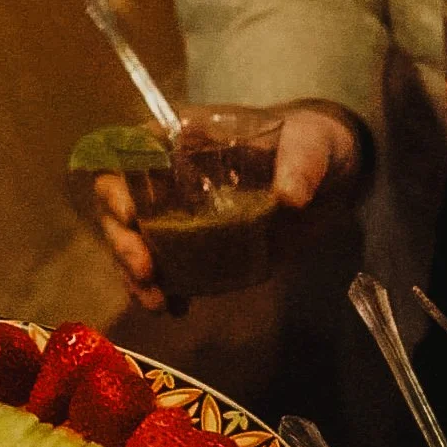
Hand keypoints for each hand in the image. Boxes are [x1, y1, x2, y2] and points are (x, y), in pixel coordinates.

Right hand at [94, 101, 362, 310]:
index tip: (129, 212)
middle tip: (145, 269)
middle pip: (119, 203)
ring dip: (135, 274)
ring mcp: (180, 213)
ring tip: (156, 302)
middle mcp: (171, 174)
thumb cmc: (312, 143)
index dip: (117, 180)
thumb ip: (301, 164)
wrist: (329, 176)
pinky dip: (164, 290)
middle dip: (121, 239)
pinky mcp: (198, 246)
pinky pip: (167, 268)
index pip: (130, 151)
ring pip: (135, 241)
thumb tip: (290, 197)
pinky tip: (174, 308)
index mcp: (186, 138)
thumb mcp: (312, 144)